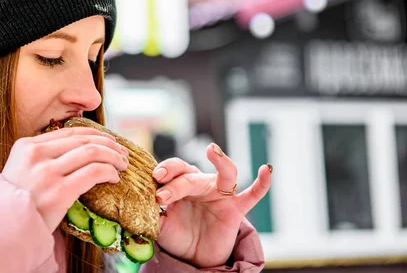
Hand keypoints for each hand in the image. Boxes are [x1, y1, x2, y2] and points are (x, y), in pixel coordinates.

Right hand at [2, 127, 129, 233]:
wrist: (2, 230)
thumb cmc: (15, 204)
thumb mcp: (21, 171)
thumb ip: (43, 158)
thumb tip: (79, 150)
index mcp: (26, 146)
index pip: (69, 132)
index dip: (94, 134)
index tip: (109, 140)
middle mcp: (36, 155)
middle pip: (83, 140)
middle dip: (108, 144)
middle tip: (122, 152)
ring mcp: (47, 173)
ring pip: (92, 152)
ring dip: (113, 157)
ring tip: (122, 164)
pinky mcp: (59, 192)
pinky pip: (94, 172)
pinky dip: (108, 172)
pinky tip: (114, 178)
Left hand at [153, 143, 271, 267]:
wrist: (195, 256)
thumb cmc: (178, 233)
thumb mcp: (161, 224)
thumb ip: (152, 214)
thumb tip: (139, 206)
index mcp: (180, 182)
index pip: (172, 171)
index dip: (163, 174)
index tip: (153, 182)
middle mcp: (201, 183)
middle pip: (190, 176)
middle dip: (176, 183)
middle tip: (162, 196)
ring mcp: (220, 194)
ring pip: (223, 173)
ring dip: (219, 160)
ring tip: (212, 150)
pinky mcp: (236, 208)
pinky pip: (252, 193)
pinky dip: (262, 183)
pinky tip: (267, 169)